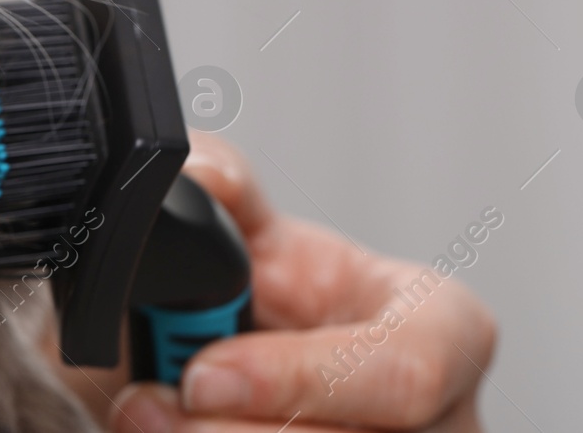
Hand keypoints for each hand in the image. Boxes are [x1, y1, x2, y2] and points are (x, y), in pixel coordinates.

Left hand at [101, 133, 496, 431]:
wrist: (240, 364)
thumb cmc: (270, 307)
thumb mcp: (253, 240)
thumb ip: (225, 196)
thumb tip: (198, 175)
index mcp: (440, 329)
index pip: (408, 370)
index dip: (301, 379)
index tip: (203, 372)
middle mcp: (442, 422)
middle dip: (228, 431)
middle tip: (146, 403)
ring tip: (140, 415)